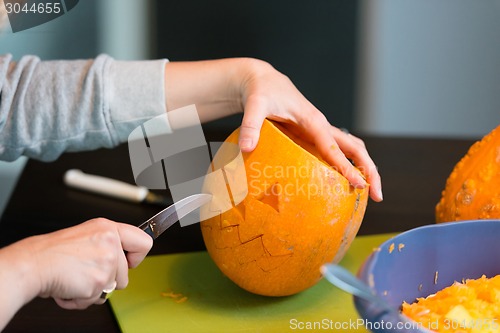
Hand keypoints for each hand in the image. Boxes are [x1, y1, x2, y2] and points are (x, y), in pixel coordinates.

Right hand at [26, 218, 150, 308]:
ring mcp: (107, 261)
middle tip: (86, 272)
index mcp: (108, 229)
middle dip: (107, 280)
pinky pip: (97, 299)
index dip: (137, 257)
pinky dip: (81, 299)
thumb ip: (108, 245)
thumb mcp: (87, 236)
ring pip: (112, 289)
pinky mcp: (99, 280)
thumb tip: (125, 259)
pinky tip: (70, 286)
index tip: (128, 262)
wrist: (33, 264)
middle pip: (126, 274)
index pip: (144, 242)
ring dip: (93, 290)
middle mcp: (111, 242)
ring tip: (76, 278)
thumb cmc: (53, 253)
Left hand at [164, 58, 381, 201]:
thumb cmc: (260, 92)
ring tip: (368, 193)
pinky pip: (338, 151)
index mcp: (313, 120)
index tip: (359, 185)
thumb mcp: (254, 105)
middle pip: (356, 149)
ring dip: (364, 168)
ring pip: (352, 149)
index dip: (346, 167)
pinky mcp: (315, 135)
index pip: (334, 147)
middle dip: (369, 171)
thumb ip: (250, 126)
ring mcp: (321, 131)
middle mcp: (322, 126)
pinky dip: (348, 165)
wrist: (263, 81)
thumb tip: (246, 148)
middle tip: (377, 196)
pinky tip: (345, 182)